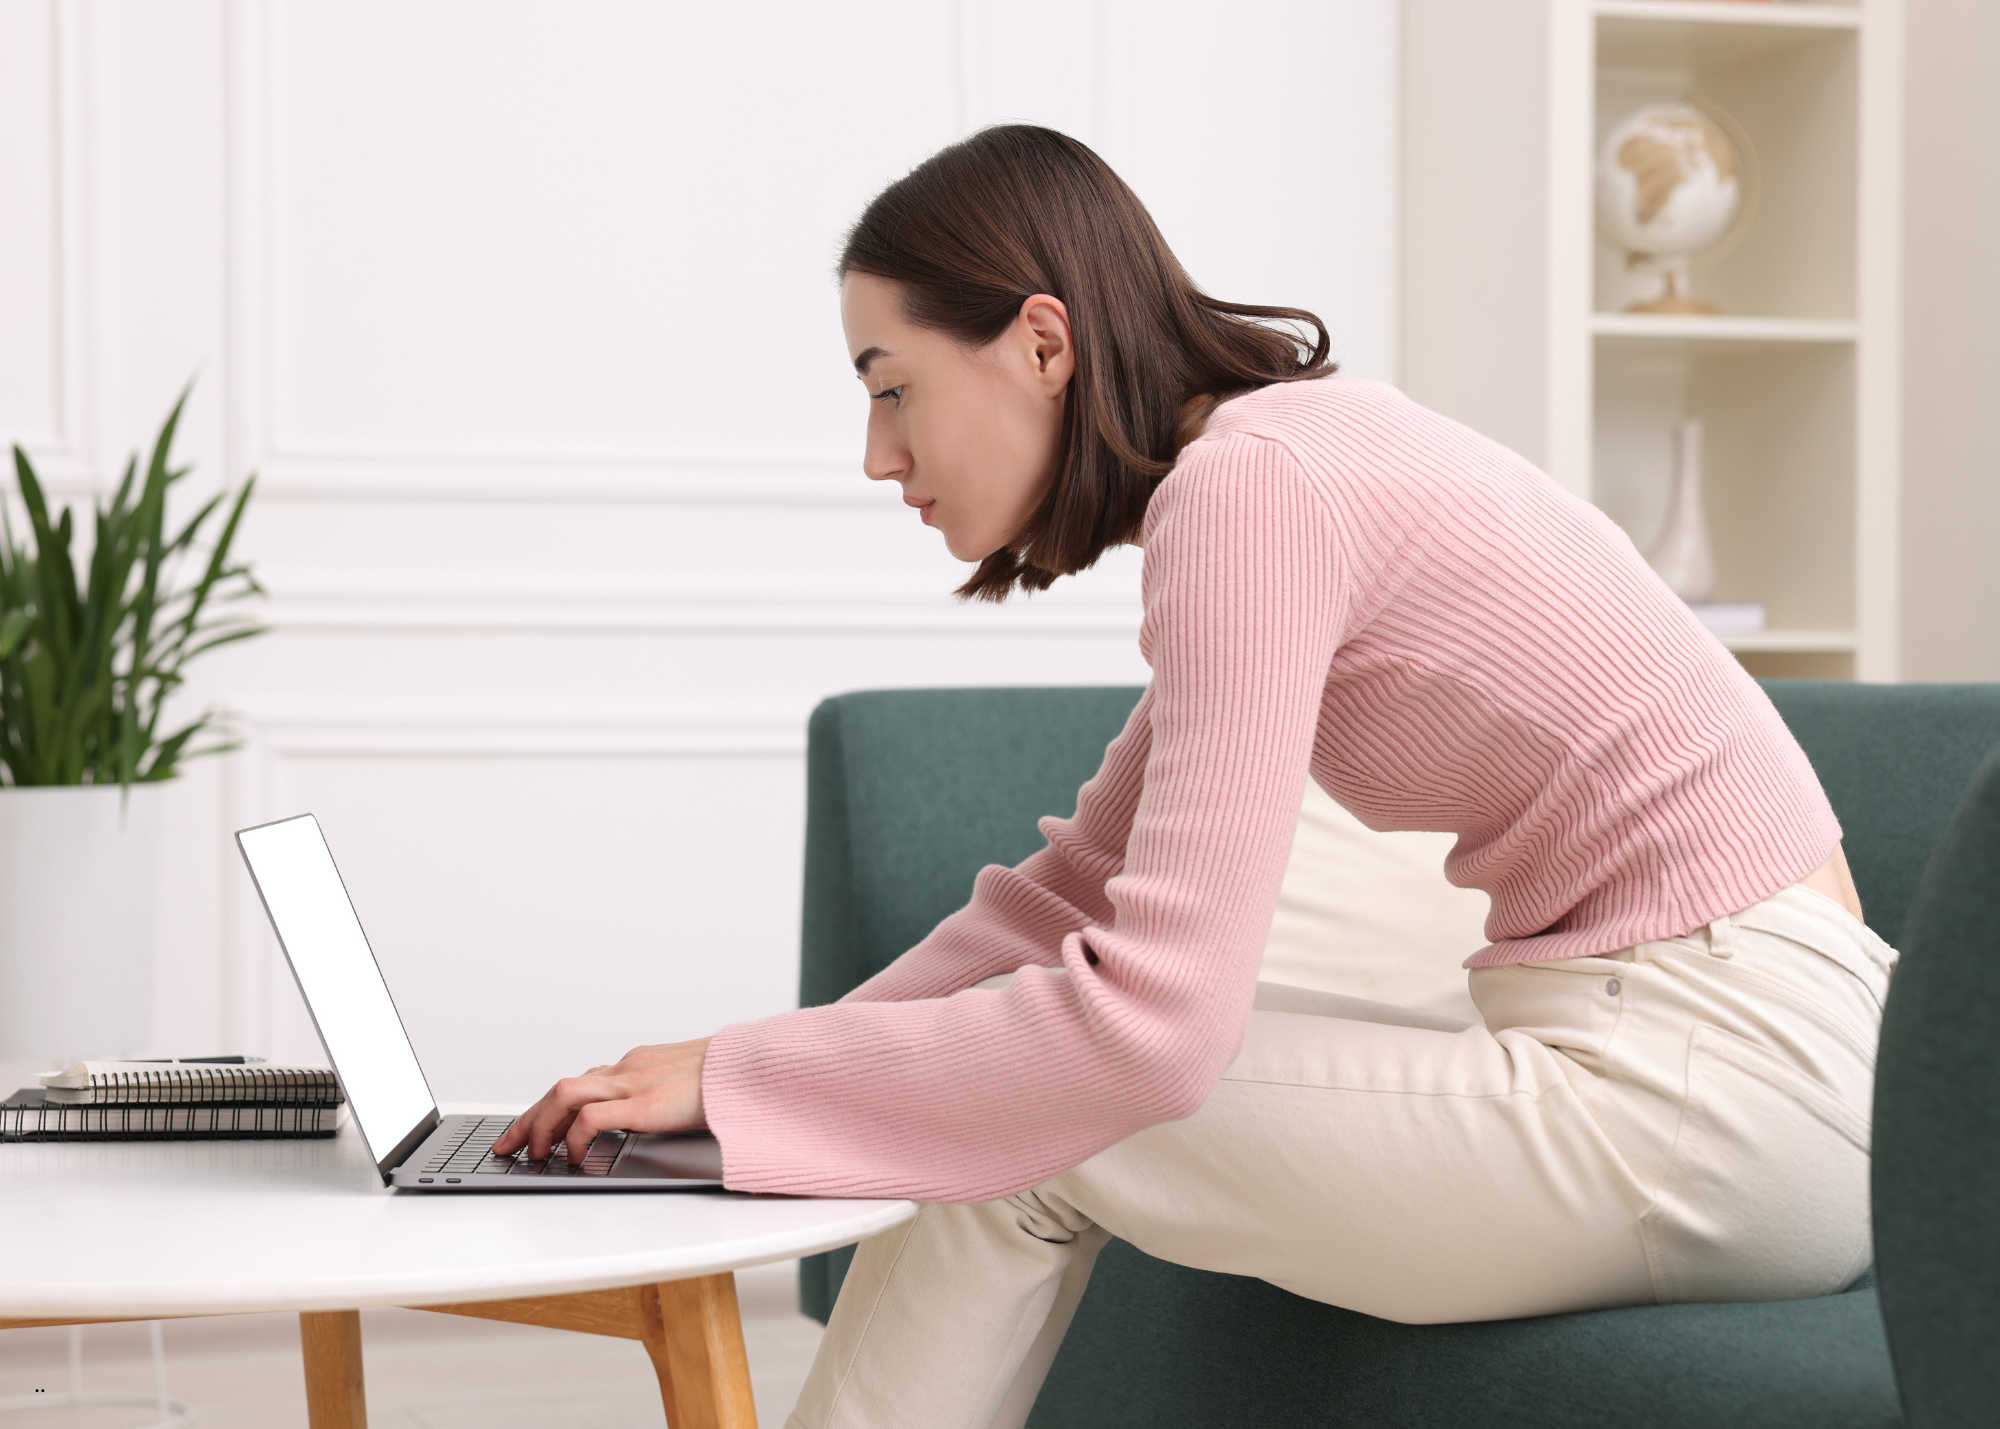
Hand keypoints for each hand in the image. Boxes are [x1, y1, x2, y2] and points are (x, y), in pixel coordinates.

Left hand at [489, 1037, 711, 1164]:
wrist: (756, 1066)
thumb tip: (661, 1114)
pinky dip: (574, 1137)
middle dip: (530, 1118)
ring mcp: (633, 1083)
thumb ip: (666, 1095)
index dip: (553, 1107)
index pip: (583, 1082)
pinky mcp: (644, 1104)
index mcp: (639, 1064)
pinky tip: (574, 1157)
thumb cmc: (731, 1078)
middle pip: (561, 1088)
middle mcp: (628, 1069)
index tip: (537, 1126)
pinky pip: (591, 1119)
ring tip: (533, 1153)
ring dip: (540, 1125)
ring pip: (564, 1095)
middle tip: (508, 1143)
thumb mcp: (690, 1085)